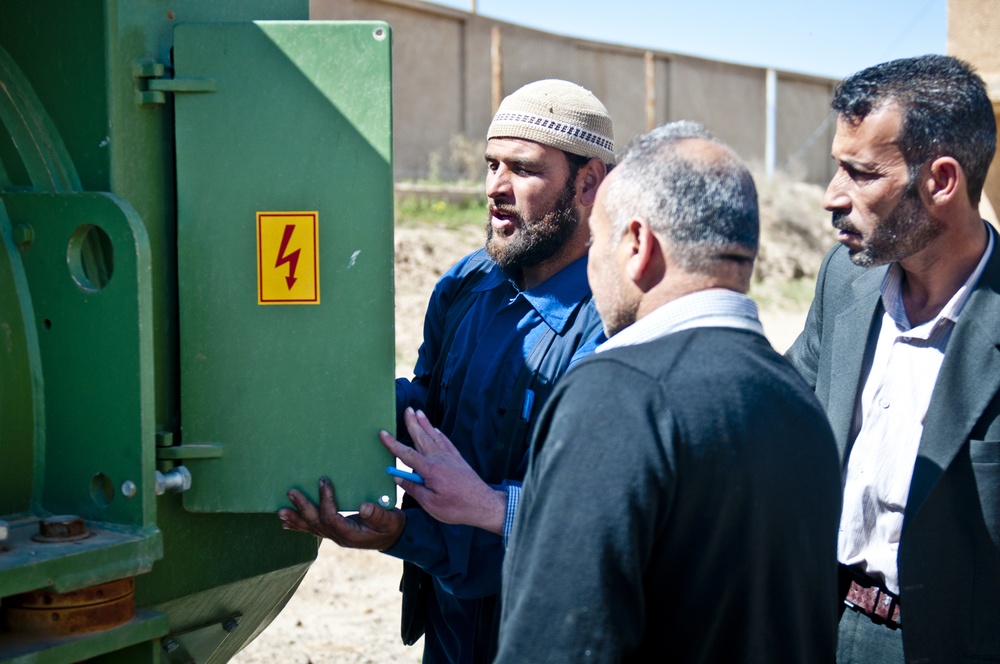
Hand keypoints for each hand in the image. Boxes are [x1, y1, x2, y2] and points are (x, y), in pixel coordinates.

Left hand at [278, 477, 404, 550]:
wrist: (392, 538)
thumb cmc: (391, 526)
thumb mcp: (390, 520)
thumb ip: (377, 514)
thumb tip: (362, 507)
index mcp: (351, 534)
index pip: (332, 517)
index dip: (326, 500)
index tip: (323, 481)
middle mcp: (339, 537)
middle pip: (316, 523)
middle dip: (303, 508)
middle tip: (291, 492)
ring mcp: (335, 536)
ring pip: (311, 528)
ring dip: (295, 519)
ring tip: (280, 512)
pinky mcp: (334, 532)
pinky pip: (314, 529)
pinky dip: (299, 525)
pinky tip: (287, 523)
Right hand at [380, 408, 506, 534]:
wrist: (483, 504)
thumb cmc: (456, 507)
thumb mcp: (430, 503)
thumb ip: (413, 488)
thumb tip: (398, 477)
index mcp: (430, 469)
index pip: (406, 454)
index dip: (393, 444)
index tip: (383, 433)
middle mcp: (439, 458)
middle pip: (422, 438)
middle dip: (412, 423)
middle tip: (407, 409)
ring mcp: (450, 457)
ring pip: (434, 436)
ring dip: (425, 424)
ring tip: (419, 412)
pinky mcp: (458, 459)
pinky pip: (446, 442)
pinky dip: (439, 434)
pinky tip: (436, 430)